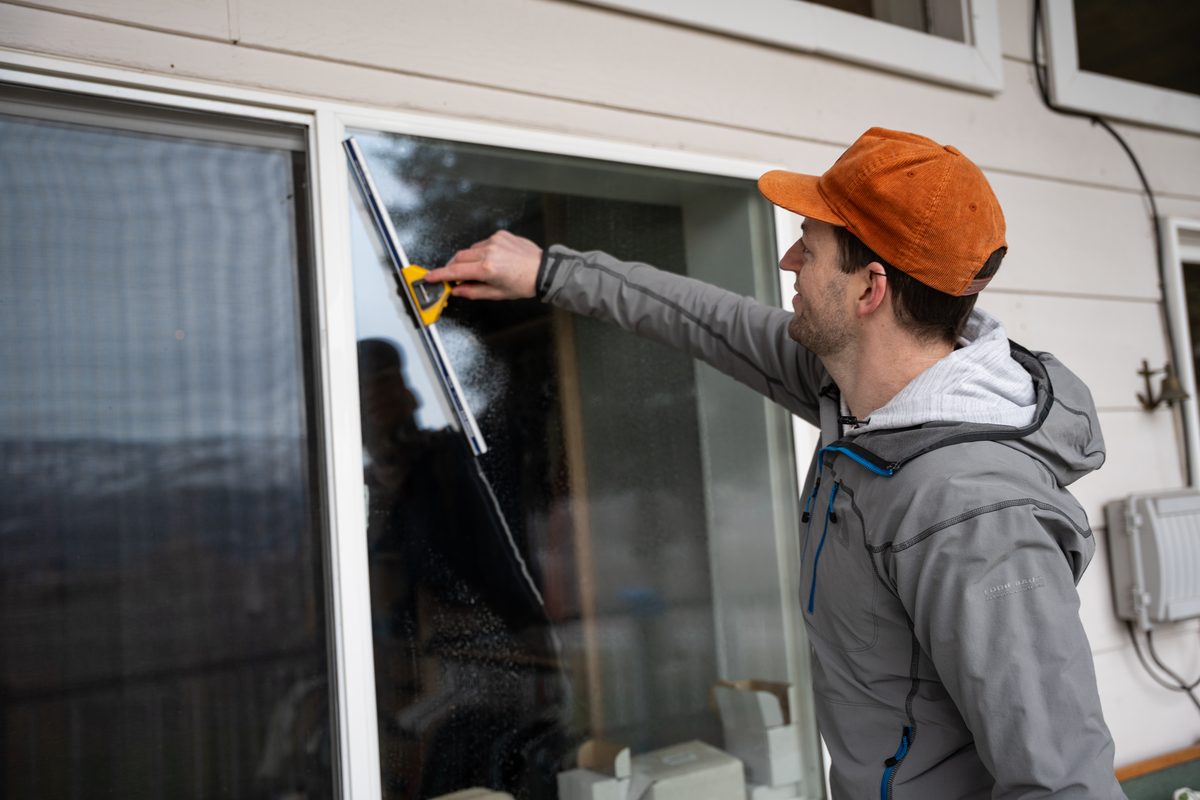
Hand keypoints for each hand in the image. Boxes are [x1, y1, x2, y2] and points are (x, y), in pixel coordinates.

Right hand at [423, 230, 541, 300]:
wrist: (543, 270)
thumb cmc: (524, 283)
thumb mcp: (497, 294)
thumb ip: (473, 292)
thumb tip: (456, 290)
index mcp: (487, 268)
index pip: (456, 271)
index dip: (440, 274)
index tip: (429, 277)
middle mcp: (489, 251)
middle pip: (459, 258)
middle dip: (454, 268)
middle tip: (456, 278)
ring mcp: (494, 240)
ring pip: (470, 250)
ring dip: (469, 260)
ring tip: (482, 270)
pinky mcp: (500, 234)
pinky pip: (483, 243)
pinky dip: (482, 251)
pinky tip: (494, 259)